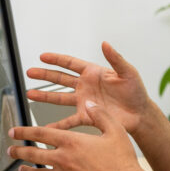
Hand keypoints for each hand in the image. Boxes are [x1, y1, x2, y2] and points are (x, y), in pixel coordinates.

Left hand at [8, 101, 148, 170]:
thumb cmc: (123, 162)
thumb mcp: (115, 130)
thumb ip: (100, 115)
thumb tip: (90, 104)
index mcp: (72, 142)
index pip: (40, 133)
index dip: (23, 131)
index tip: (14, 132)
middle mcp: (64, 160)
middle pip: (32, 154)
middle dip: (18, 151)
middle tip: (12, 151)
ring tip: (22, 170)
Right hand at [25, 42, 149, 133]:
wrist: (140, 114)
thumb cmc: (136, 91)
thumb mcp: (127, 72)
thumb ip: (115, 58)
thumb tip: (105, 43)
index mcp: (93, 72)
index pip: (71, 63)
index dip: (56, 59)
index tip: (42, 56)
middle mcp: (86, 86)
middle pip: (60, 79)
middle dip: (44, 75)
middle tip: (29, 72)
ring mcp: (84, 101)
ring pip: (60, 98)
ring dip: (45, 96)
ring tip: (29, 94)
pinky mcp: (87, 116)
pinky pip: (68, 121)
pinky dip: (57, 125)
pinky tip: (46, 127)